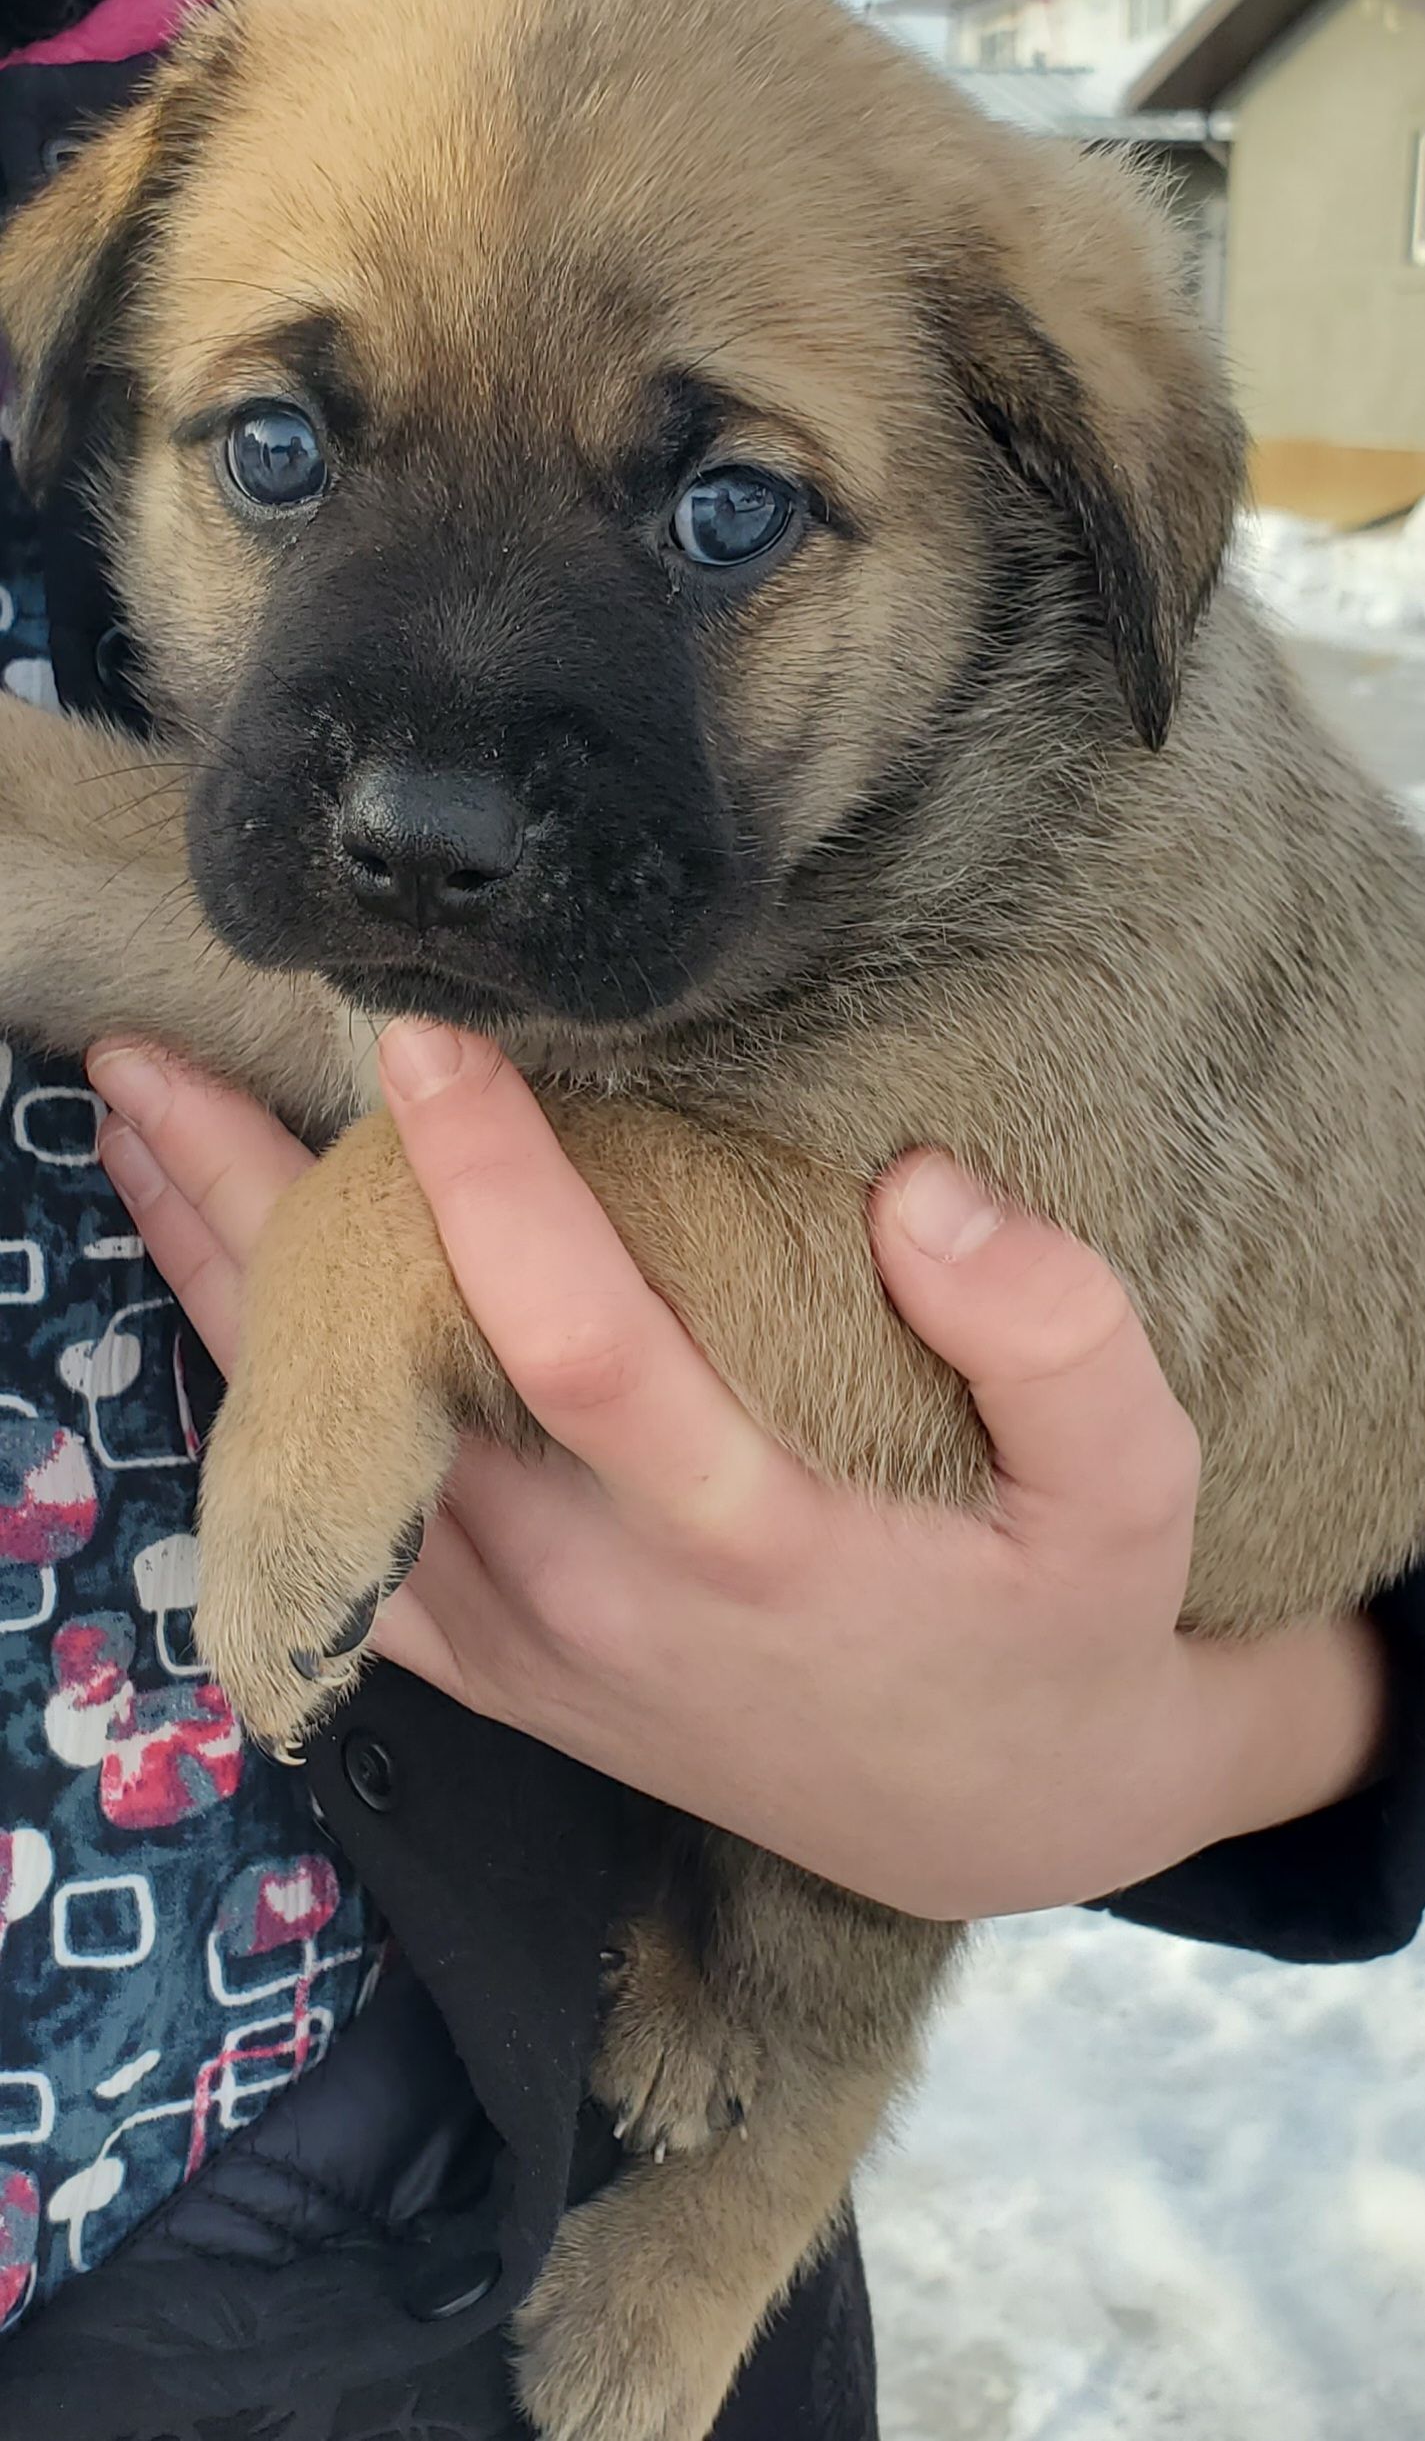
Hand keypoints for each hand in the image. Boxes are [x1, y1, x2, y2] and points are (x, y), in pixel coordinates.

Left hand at [87, 1030, 1388, 1920]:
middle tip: (153, 1057)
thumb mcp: (1132, 1496)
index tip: (419, 1032)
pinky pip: (329, 1547)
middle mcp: (600, 1598)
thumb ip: (1059, 1338)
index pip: (583, 1345)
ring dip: (219, 1292)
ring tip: (136, 1139)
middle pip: (383, 1389)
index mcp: (750, 1540)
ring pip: (325, 1456)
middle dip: (254, 1212)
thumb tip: (923, 1187)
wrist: (998, 1819)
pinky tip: (208, 1310)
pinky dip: (252, 1418)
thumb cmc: (1063, 1631)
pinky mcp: (497, 1678)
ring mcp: (527, 1648)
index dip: (491, 1185)